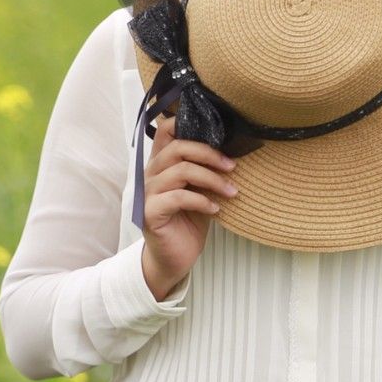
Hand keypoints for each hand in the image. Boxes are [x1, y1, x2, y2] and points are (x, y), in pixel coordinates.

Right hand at [140, 111, 239, 298]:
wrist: (175, 258)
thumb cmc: (188, 222)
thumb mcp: (200, 190)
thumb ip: (205, 169)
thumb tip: (233, 148)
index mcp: (161, 164)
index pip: (165, 130)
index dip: (185, 122)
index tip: (217, 133)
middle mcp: (150, 174)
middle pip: (177, 148)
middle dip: (209, 154)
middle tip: (232, 166)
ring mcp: (147, 193)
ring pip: (180, 171)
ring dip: (211, 179)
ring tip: (231, 191)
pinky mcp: (150, 213)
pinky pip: (178, 197)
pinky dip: (202, 201)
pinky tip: (216, 209)